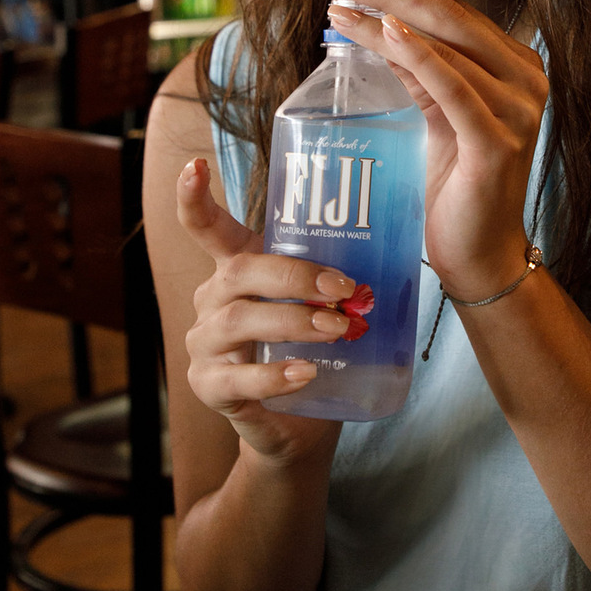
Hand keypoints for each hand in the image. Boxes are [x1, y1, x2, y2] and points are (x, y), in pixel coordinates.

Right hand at [177, 156, 348, 457]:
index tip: (197, 166)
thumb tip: (395, 236)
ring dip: (293, 322)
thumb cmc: (312, 349)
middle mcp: (212, 299)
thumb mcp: (321, 303)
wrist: (301, 424)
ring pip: (239, 320)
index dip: (195, 196)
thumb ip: (337, 273)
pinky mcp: (209, 387)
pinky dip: (274, 375)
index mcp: (236, 268)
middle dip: (293, 276)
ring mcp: (205, 344)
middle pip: (239, 272)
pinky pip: (237, 379)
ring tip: (337, 329)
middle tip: (342, 287)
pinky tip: (304, 372)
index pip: (207, 227)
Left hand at [327, 0, 547, 301]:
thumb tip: (377, 27)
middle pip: (450, 19)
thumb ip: (420, 73)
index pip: (454, 14)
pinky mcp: (500, 142)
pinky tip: (387, 33)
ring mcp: (519, 110)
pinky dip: (419, 56)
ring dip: (386, 25)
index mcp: (517, 66)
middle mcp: (528, 80)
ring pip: (445, 49)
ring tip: (341, 13)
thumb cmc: (455, 186)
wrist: (479, 256)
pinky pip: (454, 87)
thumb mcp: (435, 115)